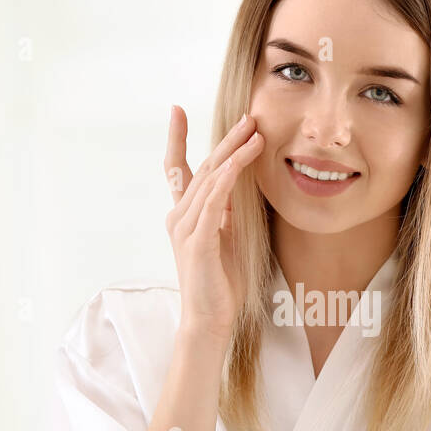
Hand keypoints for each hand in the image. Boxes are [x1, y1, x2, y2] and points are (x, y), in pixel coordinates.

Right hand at [163, 106, 263, 342]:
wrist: (208, 319)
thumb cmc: (219, 283)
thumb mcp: (226, 237)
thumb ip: (225, 211)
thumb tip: (235, 183)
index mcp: (184, 215)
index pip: (178, 169)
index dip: (177, 139)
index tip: (176, 110)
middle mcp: (179, 217)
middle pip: (203, 168)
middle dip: (226, 140)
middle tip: (248, 117)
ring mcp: (185, 229)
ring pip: (209, 180)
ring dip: (233, 154)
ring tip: (254, 133)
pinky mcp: (197, 242)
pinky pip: (212, 204)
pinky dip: (224, 181)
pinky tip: (236, 164)